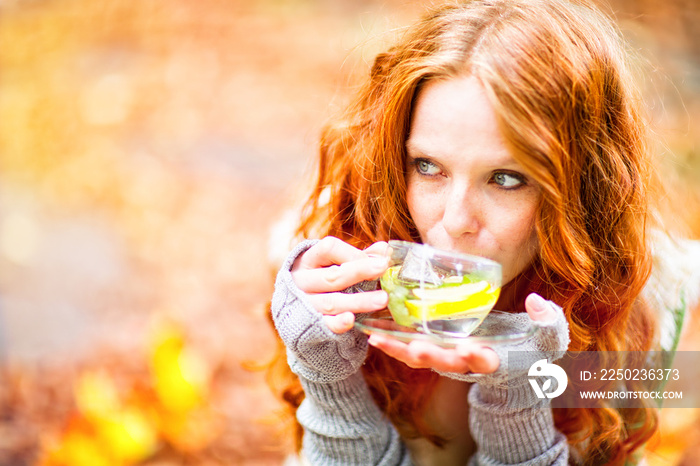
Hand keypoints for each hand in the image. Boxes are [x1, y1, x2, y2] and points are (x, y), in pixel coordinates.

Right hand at [291, 236, 388, 333]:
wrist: (292, 313)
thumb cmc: (317, 282)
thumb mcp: (329, 265)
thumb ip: (356, 257)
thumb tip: (383, 249)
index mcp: (307, 260)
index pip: (328, 248)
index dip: (352, 253)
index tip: (376, 260)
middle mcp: (301, 281)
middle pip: (331, 276)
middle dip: (359, 271)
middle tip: (383, 267)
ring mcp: (304, 304)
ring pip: (331, 302)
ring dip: (358, 301)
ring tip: (383, 299)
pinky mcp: (308, 326)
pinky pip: (325, 324)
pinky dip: (338, 323)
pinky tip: (351, 319)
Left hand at [367, 293, 558, 373]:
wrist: (514, 368)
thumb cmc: (532, 351)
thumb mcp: (548, 338)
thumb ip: (547, 321)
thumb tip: (537, 301)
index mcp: (496, 360)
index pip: (486, 361)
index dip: (477, 357)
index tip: (472, 350)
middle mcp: (467, 363)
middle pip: (444, 362)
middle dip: (429, 356)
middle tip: (414, 347)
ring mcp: (449, 359)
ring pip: (420, 358)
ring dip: (399, 350)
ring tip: (376, 337)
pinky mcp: (436, 351)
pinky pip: (410, 349)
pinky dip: (393, 342)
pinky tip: (373, 330)